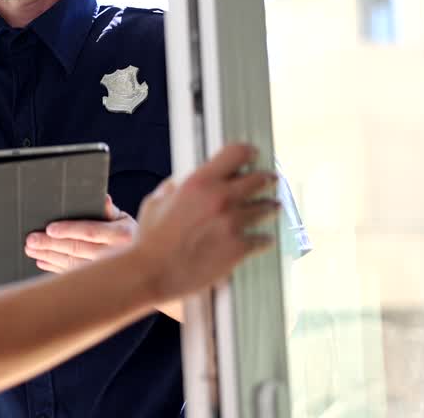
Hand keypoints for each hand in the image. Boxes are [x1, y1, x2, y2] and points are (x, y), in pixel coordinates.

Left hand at [23, 198, 135, 272]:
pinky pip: (73, 274)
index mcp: (121, 235)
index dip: (69, 230)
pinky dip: (55, 268)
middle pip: (76, 248)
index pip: (90, 231)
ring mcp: (105, 271)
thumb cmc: (131, 236)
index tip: (50, 228)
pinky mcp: (98, 281)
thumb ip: (109, 210)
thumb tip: (103, 198)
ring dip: (49, 257)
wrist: (149, 266)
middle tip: (31, 240)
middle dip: (51, 244)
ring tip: (32, 250)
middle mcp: (114, 254)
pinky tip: (42, 262)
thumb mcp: (125, 219)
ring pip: (72, 264)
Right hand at [129, 144, 279, 302]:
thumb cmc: (150, 239)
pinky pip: (263, 239)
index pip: (235, 154)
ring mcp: (232, 223)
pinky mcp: (239, 248)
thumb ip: (172, 188)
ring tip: (273, 207)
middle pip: (259, 179)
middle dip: (267, 179)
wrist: (153, 271)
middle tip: (272, 180)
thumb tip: (179, 183)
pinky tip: (265, 239)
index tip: (253, 154)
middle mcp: (220, 198)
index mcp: (199, 182)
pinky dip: (263, 239)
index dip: (247, 152)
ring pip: (266, 208)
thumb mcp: (155, 203)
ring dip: (269, 207)